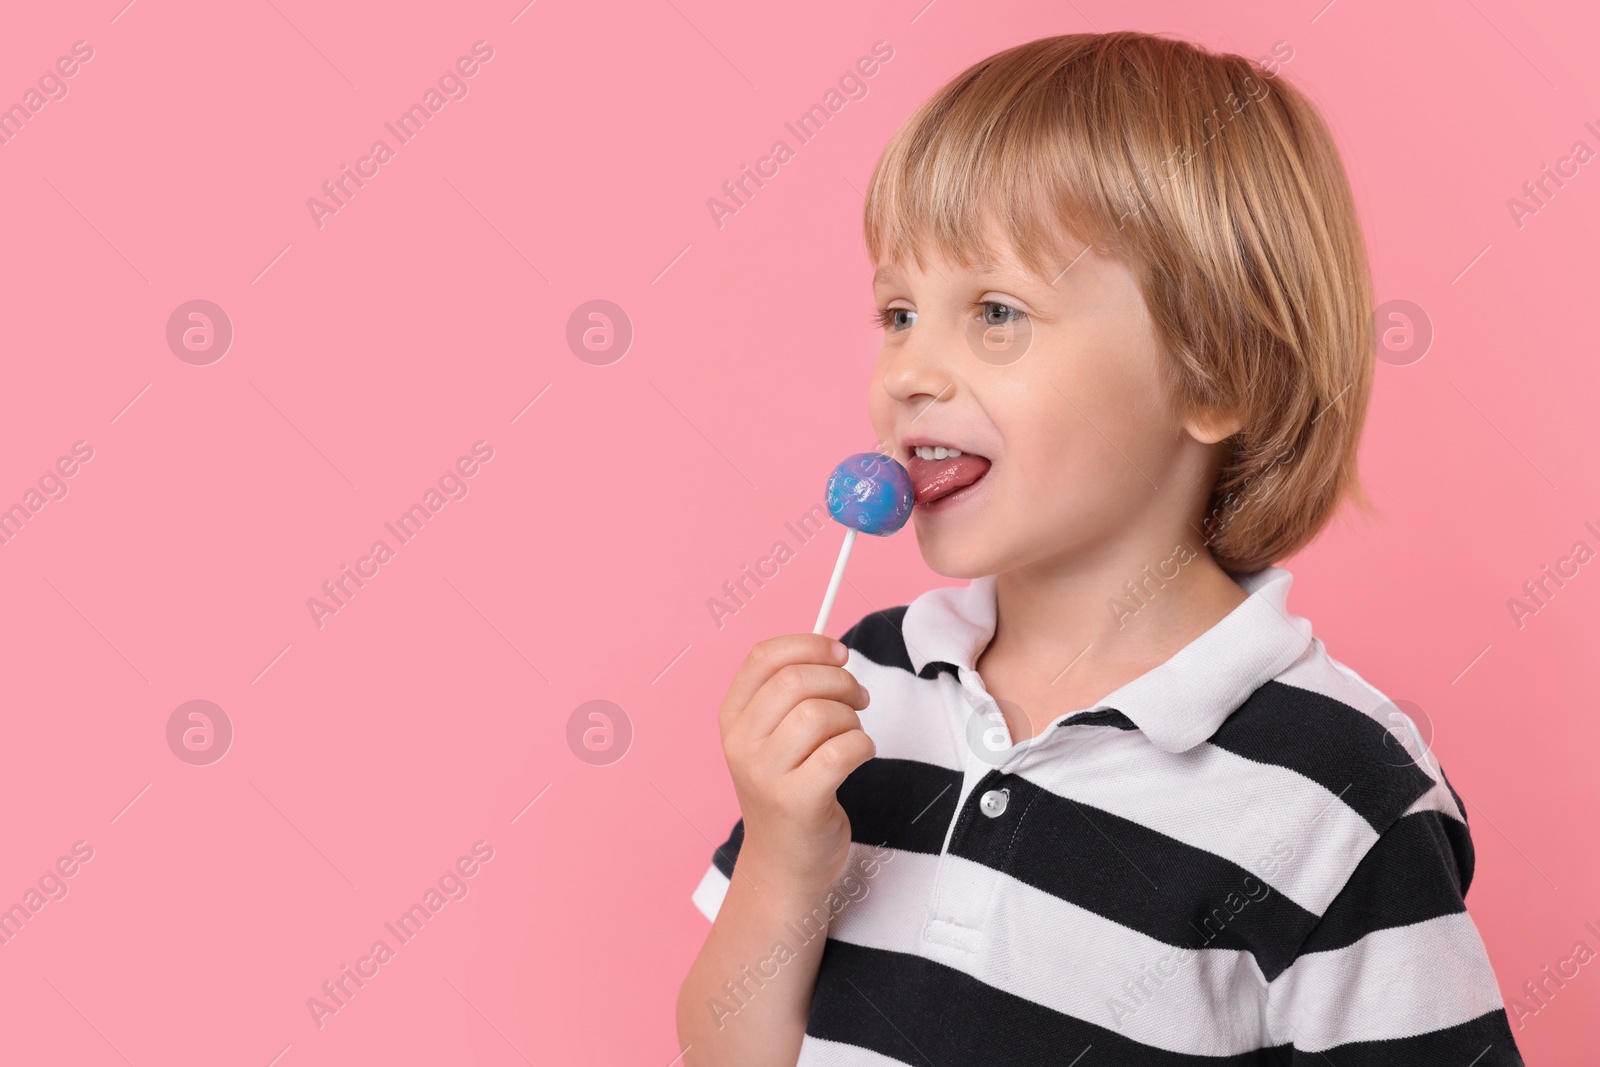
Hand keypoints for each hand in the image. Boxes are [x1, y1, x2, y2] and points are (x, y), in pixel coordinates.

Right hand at [717, 634, 874, 891]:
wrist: (785, 863)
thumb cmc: (789, 789)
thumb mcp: (773, 738)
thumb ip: (792, 694)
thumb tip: (833, 649)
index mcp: (732, 718)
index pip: (763, 657)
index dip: (808, 645)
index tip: (839, 653)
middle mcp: (741, 744)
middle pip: (796, 681)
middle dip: (840, 681)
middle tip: (858, 697)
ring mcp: (765, 775)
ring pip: (820, 714)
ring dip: (852, 718)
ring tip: (852, 734)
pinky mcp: (796, 802)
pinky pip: (842, 751)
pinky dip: (863, 746)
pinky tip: (858, 756)